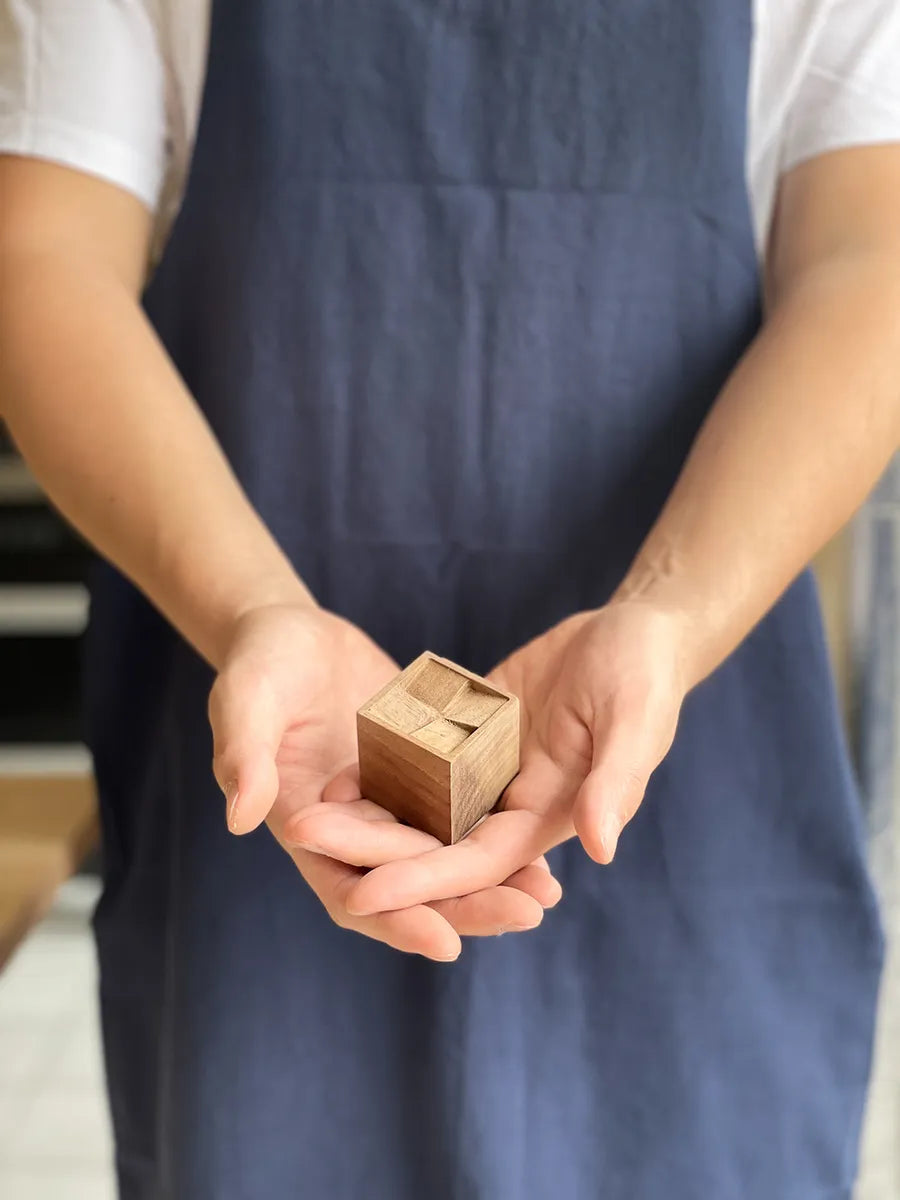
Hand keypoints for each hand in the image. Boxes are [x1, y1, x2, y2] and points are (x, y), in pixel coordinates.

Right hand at [209, 604, 559, 960]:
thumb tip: (242, 817)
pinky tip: (544, 839)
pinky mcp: (422, 770)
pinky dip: (496, 827)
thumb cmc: (258, 663)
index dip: (395, 917)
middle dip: (467, 906)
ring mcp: (391, 802)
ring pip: (444, 856)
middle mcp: (354, 828)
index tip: (443, 941)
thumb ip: (244, 754)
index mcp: (307, 827)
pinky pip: (462, 809)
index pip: (350, 889)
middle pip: (411, 886)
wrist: (293, 631)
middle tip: (525, 914)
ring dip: (493, 878)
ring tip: (547, 893)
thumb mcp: (245, 699)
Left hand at [331, 601, 688, 916]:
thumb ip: (613, 782)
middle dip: (371, 846)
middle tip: (303, 835)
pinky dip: (384, 767)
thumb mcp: (635, 721)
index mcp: (549, 814)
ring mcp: (488, 768)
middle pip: (433, 840)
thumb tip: (598, 849)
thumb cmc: (646, 674)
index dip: (422, 881)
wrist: (633, 630)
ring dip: (367, 814)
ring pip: (419, 804)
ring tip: (304, 812)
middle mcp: (511, 802)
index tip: (363, 893)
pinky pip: (422, 756)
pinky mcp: (473, 731)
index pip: (477, 862)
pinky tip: (338, 770)